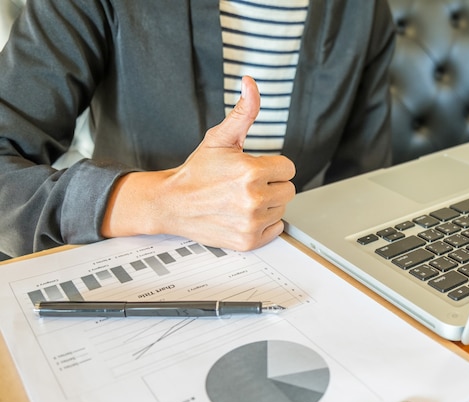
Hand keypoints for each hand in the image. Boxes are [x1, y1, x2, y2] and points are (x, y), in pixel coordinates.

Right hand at [102, 76, 295, 250]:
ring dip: (267, 204)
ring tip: (241, 200)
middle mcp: (253, 200)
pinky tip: (243, 215)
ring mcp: (252, 223)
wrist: (172, 204)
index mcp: (251, 173)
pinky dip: (264, 224)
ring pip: (281, 209)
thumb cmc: (197, 172)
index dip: (272, 166)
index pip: (288, 169)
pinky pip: (276, 229)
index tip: (254, 169)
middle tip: (245, 185)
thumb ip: (243, 112)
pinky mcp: (249, 241)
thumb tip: (251, 85)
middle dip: (271, 185)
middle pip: (288, 190)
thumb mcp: (220, 138)